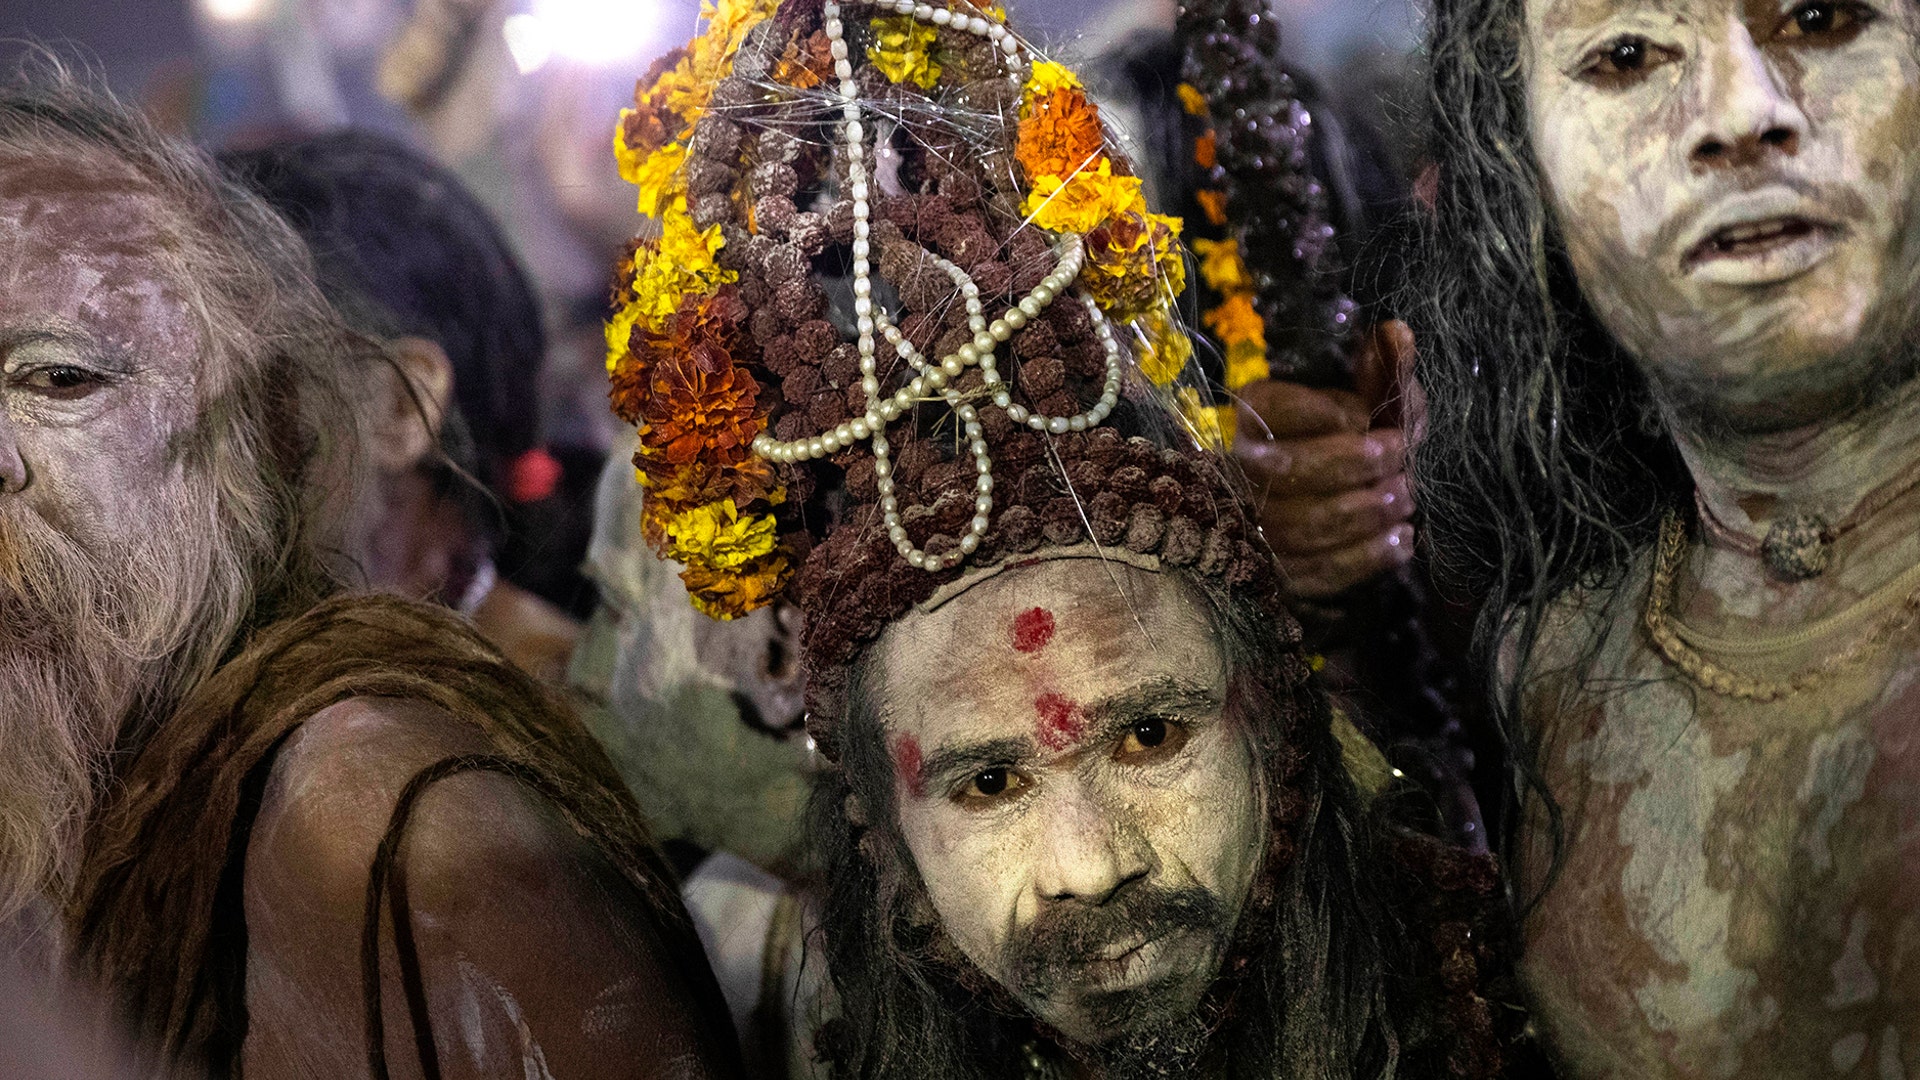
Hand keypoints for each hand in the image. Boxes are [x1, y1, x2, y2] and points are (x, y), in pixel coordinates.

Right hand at [1235, 321, 1417, 598]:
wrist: (1329, 497)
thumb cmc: (1349, 435)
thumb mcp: (1366, 395)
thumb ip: (1384, 368)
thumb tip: (1396, 333)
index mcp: (1256, 412)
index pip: (1278, 408)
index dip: (1329, 414)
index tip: (1371, 419)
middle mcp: (1244, 466)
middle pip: (1292, 469)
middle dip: (1358, 465)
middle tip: (1401, 460)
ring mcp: (1256, 522)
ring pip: (1306, 524)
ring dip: (1367, 512)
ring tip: (1405, 498)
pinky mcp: (1279, 569)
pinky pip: (1318, 571)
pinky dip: (1366, 558)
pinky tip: (1401, 539)